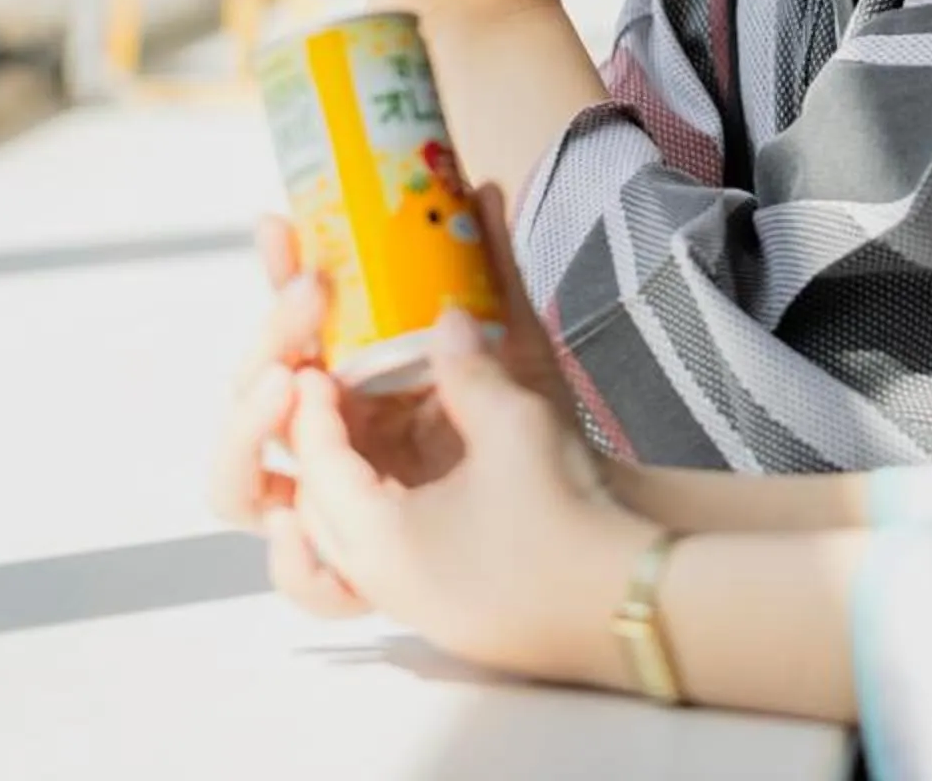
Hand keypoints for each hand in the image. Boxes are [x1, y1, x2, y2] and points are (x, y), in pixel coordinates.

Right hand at [209, 193, 581, 618]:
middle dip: (266, 339)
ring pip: (240, 485)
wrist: (580, 511)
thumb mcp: (511, 345)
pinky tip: (298, 527)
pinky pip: (300, 580)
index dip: (276, 277)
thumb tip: (477, 188)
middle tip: (309, 297)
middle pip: (248, 394)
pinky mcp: (356, 572)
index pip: (285, 330)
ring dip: (242, 439)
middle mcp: (325, 441)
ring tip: (290, 388)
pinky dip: (292, 563)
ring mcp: (331, 505)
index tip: (286, 228)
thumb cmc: (535, 423)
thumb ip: (491, 270)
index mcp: (347, 382)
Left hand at [289, 313, 656, 686]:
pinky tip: (397, 493)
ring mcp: (407, 602)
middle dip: (314, 451)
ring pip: (338, 545)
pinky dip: (368, 525)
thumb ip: (467, 370)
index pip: (318, 466)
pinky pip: (375, 567)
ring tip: (355, 447)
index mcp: (379, 538)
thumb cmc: (564, 518)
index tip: (319, 371)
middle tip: (329, 401)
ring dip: (335, 492)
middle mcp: (378, 580)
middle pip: (312, 511)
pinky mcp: (438, 610)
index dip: (313, 412)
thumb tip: (448, 321)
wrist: (620, 598)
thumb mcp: (513, 425)